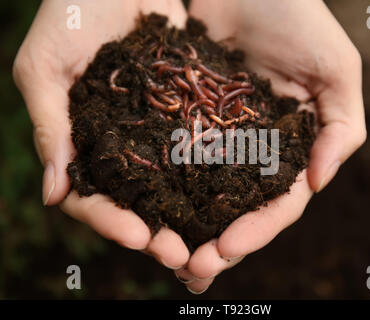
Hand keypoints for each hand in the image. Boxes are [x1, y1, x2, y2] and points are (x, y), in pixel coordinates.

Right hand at [13, 0, 191, 269]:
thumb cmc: (70, 13)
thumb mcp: (46, 66)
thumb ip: (51, 125)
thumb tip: (51, 194)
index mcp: (81, 142)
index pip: (90, 196)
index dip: (110, 221)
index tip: (138, 237)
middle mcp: (119, 145)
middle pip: (136, 200)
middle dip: (156, 230)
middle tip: (183, 255)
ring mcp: (152, 131)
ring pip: (170, 183)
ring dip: (188, 213)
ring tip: (211, 238)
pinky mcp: (183, 111)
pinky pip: (197, 146)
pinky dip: (212, 172)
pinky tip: (233, 192)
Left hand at [180, 0, 365, 292]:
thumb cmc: (299, 18)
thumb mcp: (336, 69)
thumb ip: (341, 127)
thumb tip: (320, 182)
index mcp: (296, 146)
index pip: (281, 201)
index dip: (258, 228)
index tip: (228, 247)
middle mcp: (260, 149)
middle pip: (242, 207)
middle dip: (221, 241)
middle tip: (192, 269)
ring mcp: (225, 137)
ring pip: (209, 192)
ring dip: (190, 226)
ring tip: (167, 255)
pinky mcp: (193, 120)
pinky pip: (180, 158)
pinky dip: (167, 187)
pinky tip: (150, 211)